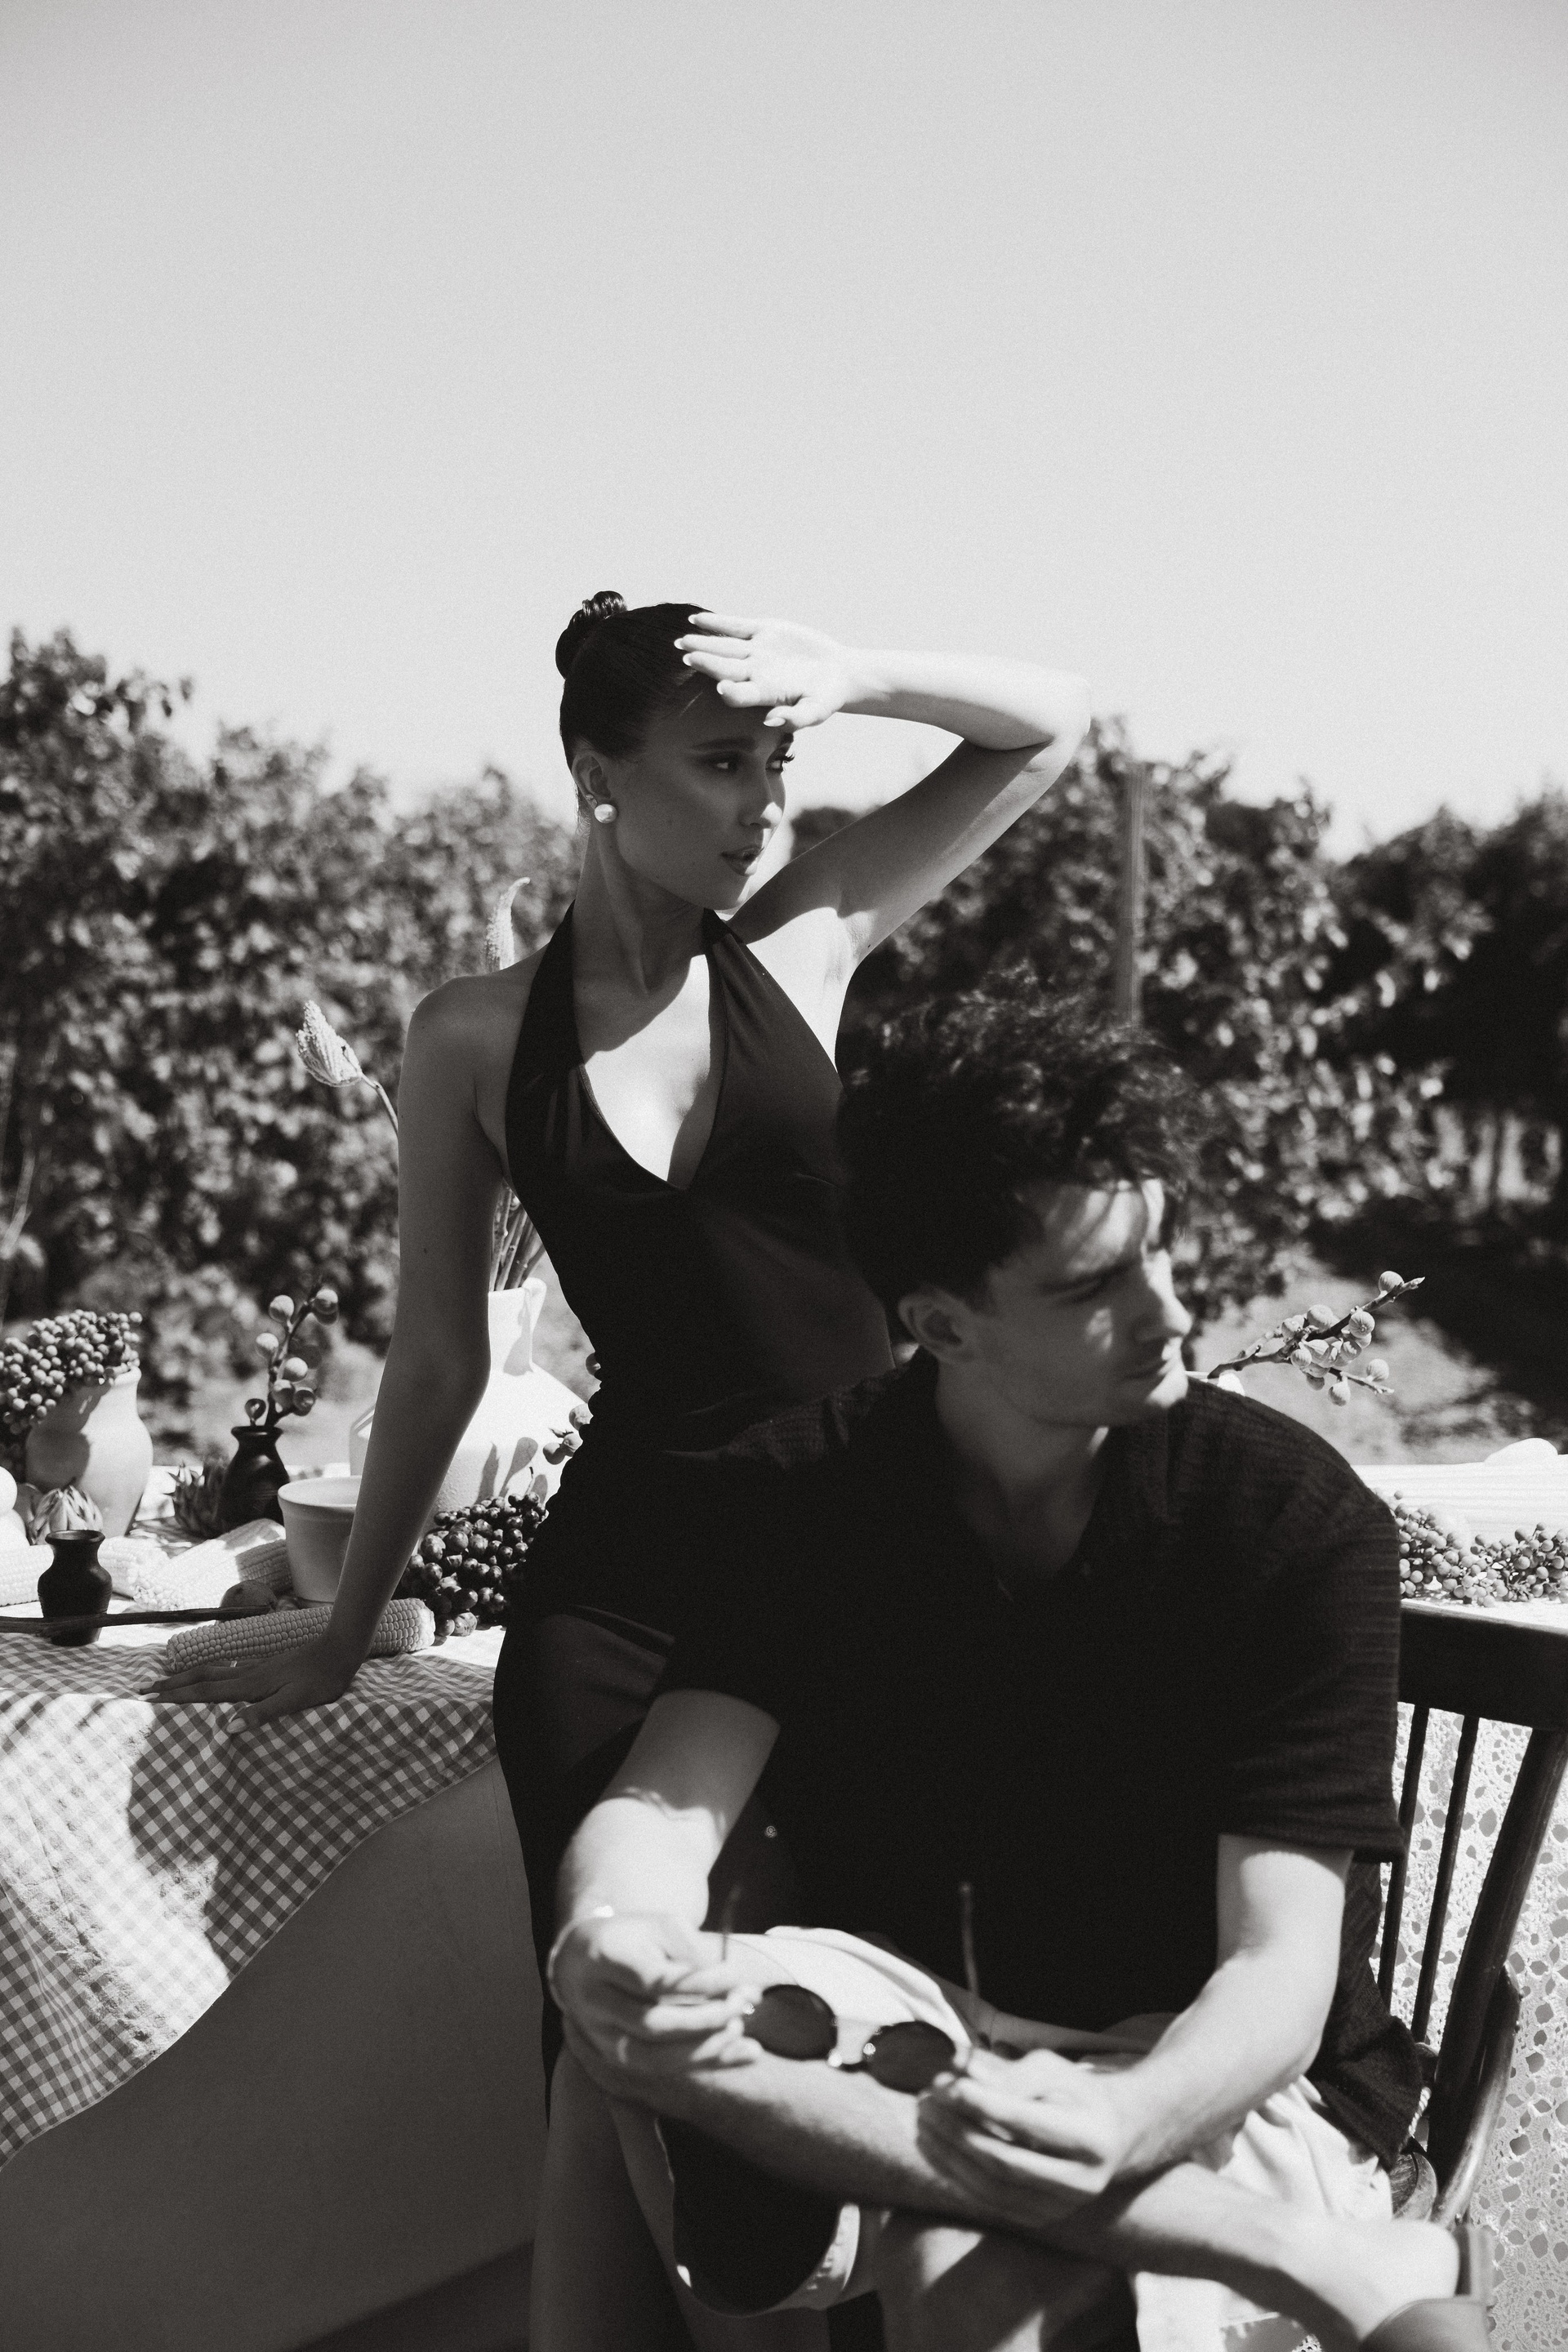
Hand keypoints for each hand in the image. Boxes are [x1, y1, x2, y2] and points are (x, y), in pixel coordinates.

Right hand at [148, 1630, 361, 1727]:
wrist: (341, 1649)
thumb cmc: (322, 1680)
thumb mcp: (295, 1701)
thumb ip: (263, 1714)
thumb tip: (228, 1727)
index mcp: (250, 1685)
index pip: (205, 1692)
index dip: (177, 1697)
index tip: (149, 1700)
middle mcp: (248, 1674)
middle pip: (202, 1678)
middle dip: (172, 1684)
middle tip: (144, 1688)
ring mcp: (256, 1668)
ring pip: (213, 1671)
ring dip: (188, 1676)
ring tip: (168, 1680)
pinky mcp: (266, 1666)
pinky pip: (228, 1671)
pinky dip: (210, 1673)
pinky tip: (213, 1675)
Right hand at [552, 1910, 762, 2081]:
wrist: (581, 1960)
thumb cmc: (632, 1937)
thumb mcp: (661, 1926)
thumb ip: (692, 1951)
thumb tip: (731, 1983)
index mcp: (603, 1958)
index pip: (652, 1982)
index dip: (698, 1983)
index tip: (734, 1974)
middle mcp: (594, 2002)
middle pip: (653, 2025)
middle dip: (705, 2018)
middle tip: (742, 2001)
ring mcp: (600, 2036)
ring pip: (654, 2058)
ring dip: (705, 2048)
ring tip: (740, 2027)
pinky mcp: (614, 2058)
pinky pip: (660, 2071)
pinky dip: (705, 2064)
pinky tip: (744, 2054)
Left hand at [675, 613, 856, 730]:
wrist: (836, 672)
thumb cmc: (826, 698)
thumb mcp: (817, 710)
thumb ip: (796, 718)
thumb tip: (771, 720)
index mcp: (764, 693)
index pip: (741, 694)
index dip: (732, 692)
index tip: (722, 687)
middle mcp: (754, 673)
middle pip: (724, 668)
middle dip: (705, 662)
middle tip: (686, 657)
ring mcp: (755, 651)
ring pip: (723, 646)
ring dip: (702, 643)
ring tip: (682, 640)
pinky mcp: (762, 631)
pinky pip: (734, 626)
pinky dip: (716, 622)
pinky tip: (696, 620)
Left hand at [917, 2048, 1141, 2221]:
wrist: (1109, 2137)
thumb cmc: (1072, 2093)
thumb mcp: (1050, 2069)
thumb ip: (1006, 2070)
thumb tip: (956, 2064)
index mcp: (1090, 2138)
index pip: (1026, 2123)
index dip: (982, 2104)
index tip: (946, 2084)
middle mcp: (1080, 2181)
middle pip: (1004, 2160)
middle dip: (957, 2129)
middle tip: (926, 2099)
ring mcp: (1059, 2208)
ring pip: (990, 2186)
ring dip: (948, 2153)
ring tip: (922, 2119)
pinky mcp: (1038, 2219)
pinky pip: (987, 2201)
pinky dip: (953, 2174)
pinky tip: (931, 2146)